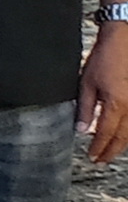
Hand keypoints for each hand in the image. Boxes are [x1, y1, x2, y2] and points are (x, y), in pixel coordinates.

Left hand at [83, 26, 127, 166]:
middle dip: (111, 150)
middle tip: (101, 159)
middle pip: (122, 137)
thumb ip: (84, 109)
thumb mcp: (86, 84)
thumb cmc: (104, 59)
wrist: (122, 41)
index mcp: (116, 104)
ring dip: (121, 143)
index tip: (92, 157)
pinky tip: (122, 134)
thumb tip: (80, 130)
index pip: (105, 133)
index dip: (98, 147)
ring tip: (110, 151)